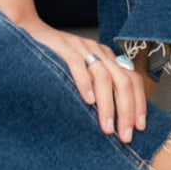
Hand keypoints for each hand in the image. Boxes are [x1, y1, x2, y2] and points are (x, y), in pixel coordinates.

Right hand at [15, 15, 147, 140]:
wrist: (31, 34)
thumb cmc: (57, 61)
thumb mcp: (83, 73)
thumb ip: (98, 88)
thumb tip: (113, 122)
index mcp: (108, 58)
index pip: (132, 79)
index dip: (139, 103)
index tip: (139, 127)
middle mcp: (99, 52)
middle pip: (123, 80)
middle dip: (127, 110)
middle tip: (124, 136)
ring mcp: (82, 48)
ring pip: (103, 76)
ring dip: (108, 105)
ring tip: (107, 127)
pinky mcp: (63, 47)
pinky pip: (77, 65)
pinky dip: (84, 83)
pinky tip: (87, 101)